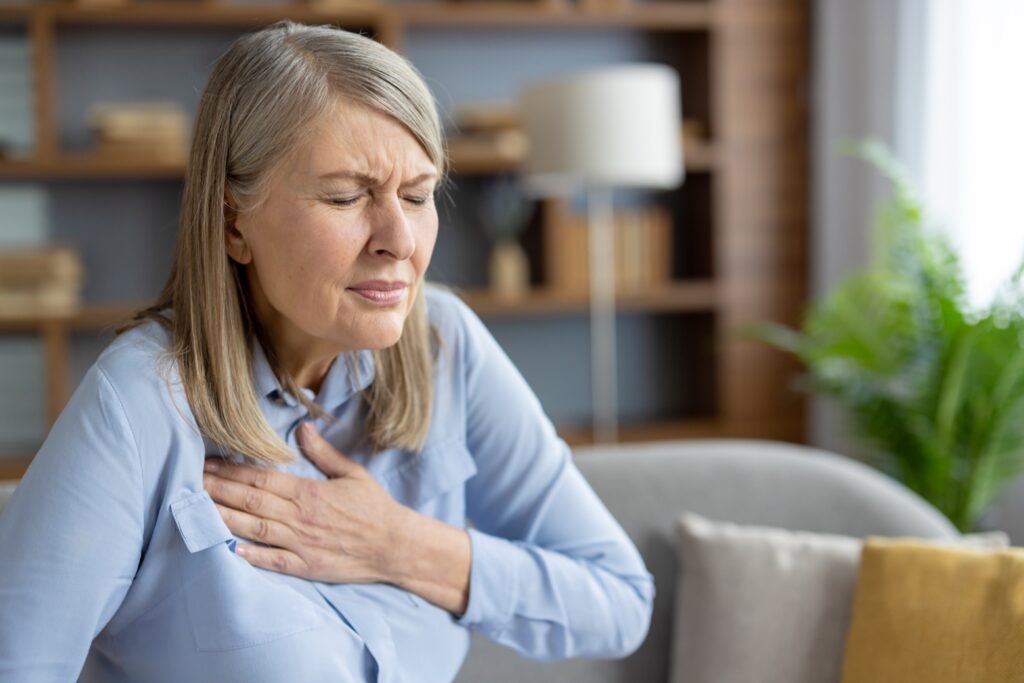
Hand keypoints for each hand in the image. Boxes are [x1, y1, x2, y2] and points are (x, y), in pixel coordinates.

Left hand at [202, 422, 408, 583]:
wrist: (395, 546)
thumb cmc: (375, 508)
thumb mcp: (352, 474)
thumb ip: (324, 453)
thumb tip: (302, 428)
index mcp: (309, 492)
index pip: (262, 478)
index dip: (231, 470)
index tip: (207, 463)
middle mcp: (300, 517)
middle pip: (250, 501)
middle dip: (217, 491)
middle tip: (187, 482)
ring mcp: (301, 543)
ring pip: (254, 529)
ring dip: (223, 519)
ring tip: (195, 511)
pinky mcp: (306, 566)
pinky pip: (273, 561)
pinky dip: (250, 556)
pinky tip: (227, 550)